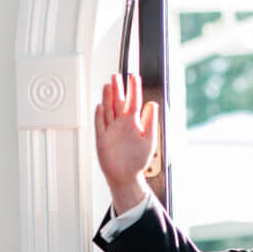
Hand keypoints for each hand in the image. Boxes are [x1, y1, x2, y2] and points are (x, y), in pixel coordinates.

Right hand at [95, 72, 160, 207]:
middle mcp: (122, 123)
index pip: (134, 101)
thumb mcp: (149, 140)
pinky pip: (100, 125)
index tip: (134, 76)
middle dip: (118, 88)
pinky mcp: (102, 139)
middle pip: (118, 102)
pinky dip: (99, 116)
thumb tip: (152, 104)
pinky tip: (100, 106)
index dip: (134, 88)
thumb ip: (150, 121)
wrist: (126, 176)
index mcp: (134, 122)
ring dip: (108, 98)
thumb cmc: (138, 159)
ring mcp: (111, 130)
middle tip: (116, 75)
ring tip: (108, 85)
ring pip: (108, 110)